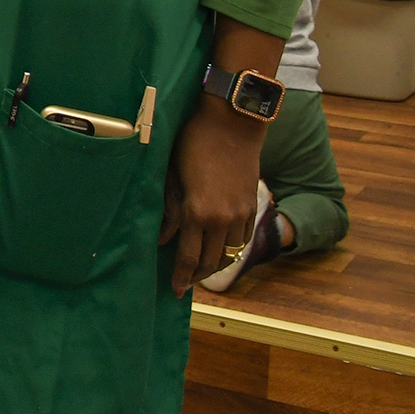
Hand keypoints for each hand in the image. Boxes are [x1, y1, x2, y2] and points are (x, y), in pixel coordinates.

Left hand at [158, 100, 265, 295]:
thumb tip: (162, 239)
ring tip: (199, 272)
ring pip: (230, 254)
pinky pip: (242, 240)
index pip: (190, 256)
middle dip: (196, 277)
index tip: (174, 290)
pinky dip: (231, 251)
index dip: (181, 276)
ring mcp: (242, 214)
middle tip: (183, 285)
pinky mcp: (252, 206)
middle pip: (212, 262)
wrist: (232, 123)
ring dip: (215, 266)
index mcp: (199, 212)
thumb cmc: (192, 142)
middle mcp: (223, 219)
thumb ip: (169, 210)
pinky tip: (219, 251)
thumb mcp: (172, 175)